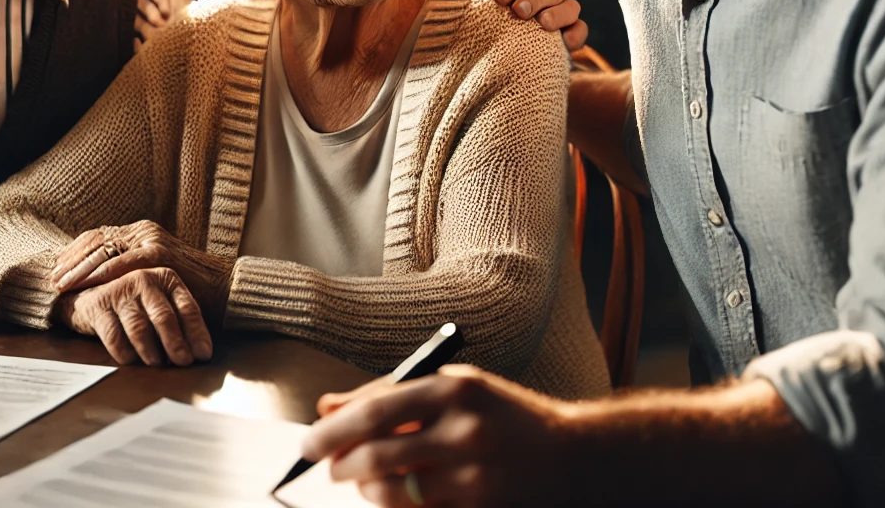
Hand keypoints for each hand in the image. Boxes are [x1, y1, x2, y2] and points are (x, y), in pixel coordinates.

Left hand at [51, 220, 232, 321]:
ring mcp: (151, 240)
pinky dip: (103, 273)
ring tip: (61, 284)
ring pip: (104, 249)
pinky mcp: (160, 254)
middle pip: (95, 241)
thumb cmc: (188, 288)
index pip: (97, 238)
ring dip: (80, 267)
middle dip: (70, 261)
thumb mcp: (152, 276)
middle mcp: (143, 231)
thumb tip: (97, 284)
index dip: (73, 253)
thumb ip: (130, 272)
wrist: (224, 289)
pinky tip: (88, 284)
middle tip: (51, 278)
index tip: (55, 270)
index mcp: (139, 234)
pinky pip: (123, 262)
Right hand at [57, 266, 214, 365]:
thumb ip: (178, 321)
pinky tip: (130, 361)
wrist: (88, 294)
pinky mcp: (98, 305)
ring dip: (150, 350)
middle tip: (183, 362)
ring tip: (156, 364)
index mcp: (166, 278)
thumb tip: (199, 353)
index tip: (203, 354)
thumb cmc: (133, 304)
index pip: (187, 308)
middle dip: (175, 343)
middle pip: (164, 316)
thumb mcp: (159, 303)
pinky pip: (114, 335)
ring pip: (139, 327)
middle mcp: (144, 279)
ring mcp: (120, 291)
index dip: (197, 333)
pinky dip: (124, 352)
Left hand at [303, 365, 578, 506]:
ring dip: (365, 489)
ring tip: (364, 479)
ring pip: (390, 493)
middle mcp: (464, 433)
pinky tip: (397, 495)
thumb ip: (392, 395)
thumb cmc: (505, 417)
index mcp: (456, 390)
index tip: (309, 441)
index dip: (333, 430)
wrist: (575, 458)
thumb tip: (328, 408)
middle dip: (340, 465)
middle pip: (376, 457)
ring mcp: (473, 478)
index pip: (374, 411)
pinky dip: (395, 507)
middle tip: (329, 465)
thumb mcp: (457, 389)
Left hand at [464, 0, 589, 58]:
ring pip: (571, 7)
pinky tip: (564, 42)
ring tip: (542, 23)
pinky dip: (575, 35)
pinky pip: (580, 31)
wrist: (484, 33)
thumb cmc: (483, 0)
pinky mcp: (567, 33)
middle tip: (518, 11)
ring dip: (558, 14)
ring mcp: (562, 10)